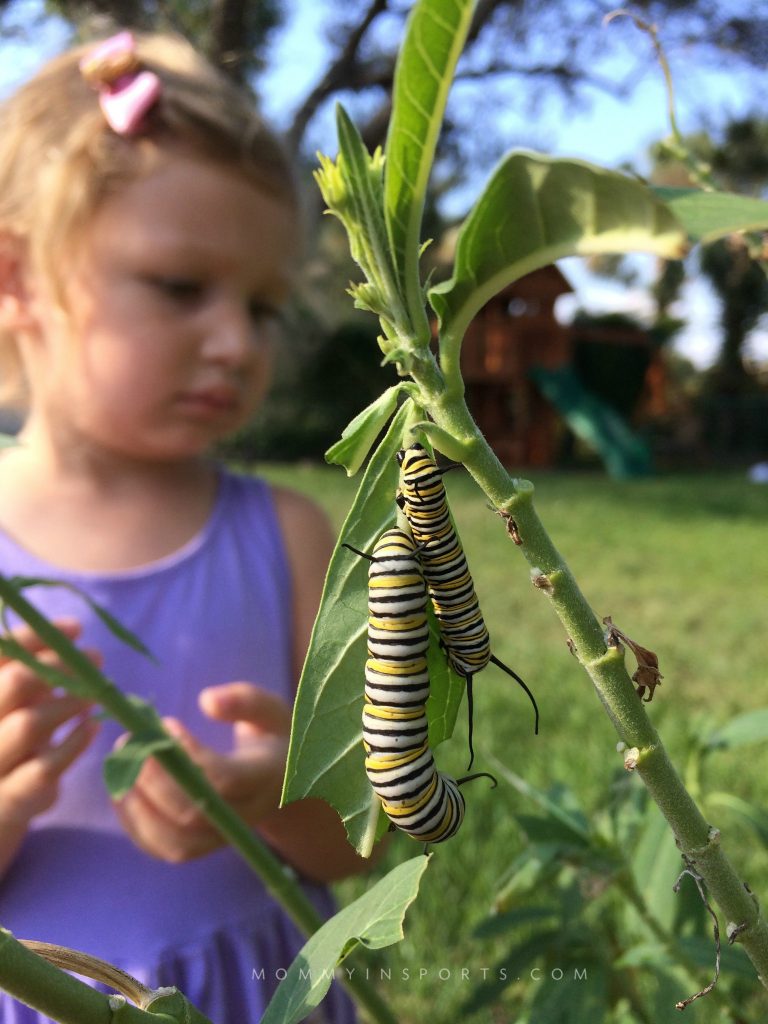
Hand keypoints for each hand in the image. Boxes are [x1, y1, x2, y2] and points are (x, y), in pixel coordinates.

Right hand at [0, 618, 98, 827]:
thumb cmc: (4, 757)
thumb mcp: (8, 711)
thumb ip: (25, 678)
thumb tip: (66, 635)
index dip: (32, 636)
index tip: (73, 628)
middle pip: (12, 683)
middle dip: (60, 664)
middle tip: (94, 657)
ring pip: (28, 724)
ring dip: (70, 703)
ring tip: (97, 694)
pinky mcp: (5, 806)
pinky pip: (42, 772)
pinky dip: (73, 746)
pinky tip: (92, 729)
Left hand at [113, 681, 291, 861]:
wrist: (283, 782)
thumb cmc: (271, 736)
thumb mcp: (270, 709)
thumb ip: (243, 701)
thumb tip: (206, 701)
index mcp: (266, 777)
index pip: (225, 779)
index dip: (189, 756)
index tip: (167, 726)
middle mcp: (247, 814)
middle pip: (193, 813)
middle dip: (152, 780)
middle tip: (129, 742)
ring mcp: (224, 836)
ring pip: (176, 842)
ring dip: (138, 807)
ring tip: (119, 767)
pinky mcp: (203, 847)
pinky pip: (164, 849)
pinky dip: (135, 825)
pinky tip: (121, 791)